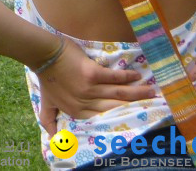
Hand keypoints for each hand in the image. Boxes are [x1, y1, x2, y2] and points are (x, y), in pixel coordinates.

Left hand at [36, 39, 154, 135]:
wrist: (44, 55)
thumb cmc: (47, 78)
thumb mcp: (47, 103)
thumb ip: (50, 120)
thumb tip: (53, 140)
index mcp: (78, 112)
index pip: (103, 118)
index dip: (120, 117)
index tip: (135, 117)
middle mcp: (86, 103)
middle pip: (115, 107)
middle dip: (135, 107)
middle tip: (152, 106)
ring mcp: (90, 89)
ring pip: (119, 93)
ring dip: (137, 93)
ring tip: (152, 92)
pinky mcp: (92, 73)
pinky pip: (114, 78)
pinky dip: (128, 77)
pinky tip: (138, 77)